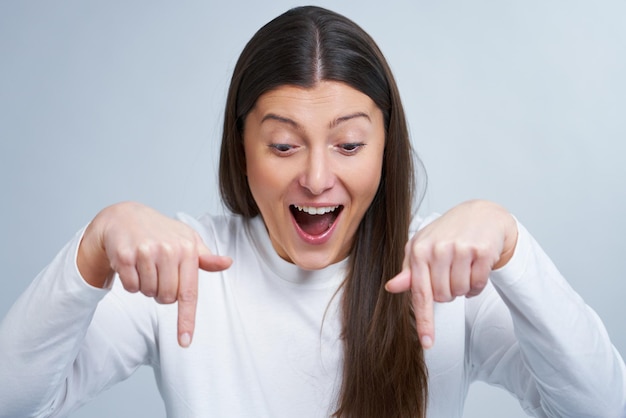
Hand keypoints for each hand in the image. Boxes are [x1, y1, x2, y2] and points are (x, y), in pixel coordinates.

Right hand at [77, 202, 231, 346]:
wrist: (124, 216)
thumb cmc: (161, 232)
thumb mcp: (186, 240)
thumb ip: (205, 258)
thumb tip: (227, 263)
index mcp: (188, 248)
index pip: (189, 293)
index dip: (186, 319)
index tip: (185, 341)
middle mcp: (169, 250)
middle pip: (167, 298)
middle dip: (162, 293)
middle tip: (158, 273)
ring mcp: (146, 252)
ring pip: (148, 294)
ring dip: (146, 287)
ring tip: (145, 266)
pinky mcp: (125, 256)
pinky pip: (131, 287)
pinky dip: (131, 283)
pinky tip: (132, 266)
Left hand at [385, 200, 517, 348]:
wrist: (482, 214)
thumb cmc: (447, 234)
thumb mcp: (423, 248)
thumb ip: (409, 271)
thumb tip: (391, 287)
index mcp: (418, 250)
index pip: (420, 293)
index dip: (425, 320)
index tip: (427, 342)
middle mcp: (438, 249)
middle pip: (443, 296)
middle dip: (448, 291)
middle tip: (450, 272)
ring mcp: (460, 249)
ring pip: (461, 292)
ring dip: (463, 287)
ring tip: (463, 267)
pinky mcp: (482, 251)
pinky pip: (478, 285)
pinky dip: (477, 284)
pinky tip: (476, 268)